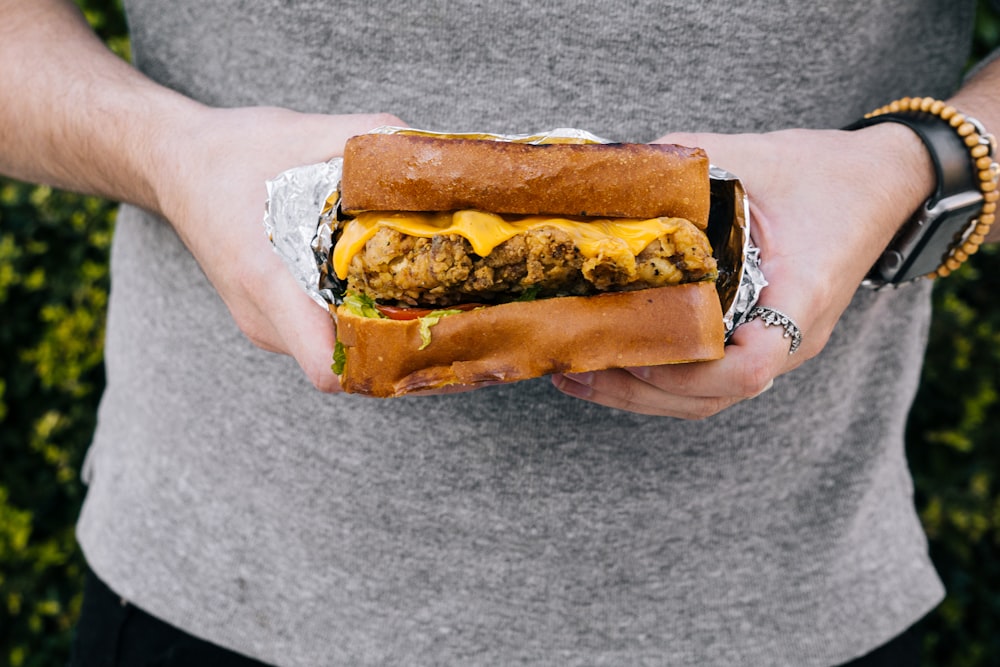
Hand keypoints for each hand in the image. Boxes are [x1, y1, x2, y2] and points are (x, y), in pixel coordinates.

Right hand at [153, 106, 403, 391]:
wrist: (173, 164)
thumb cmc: (230, 152)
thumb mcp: (299, 132)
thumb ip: (365, 137)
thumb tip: (426, 148)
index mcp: (266, 280)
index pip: (324, 366)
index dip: (379, 365)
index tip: (422, 338)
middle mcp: (262, 316)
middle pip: (341, 360)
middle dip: (390, 339)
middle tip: (436, 307)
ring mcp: (261, 323)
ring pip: (329, 348)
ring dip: (368, 325)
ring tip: (406, 288)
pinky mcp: (265, 318)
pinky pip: (315, 334)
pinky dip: (346, 316)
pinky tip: (368, 281)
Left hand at [552, 125, 933, 417]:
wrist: (875, 185)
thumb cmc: (821, 171)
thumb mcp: (752, 157)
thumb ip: (684, 166)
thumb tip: (607, 174)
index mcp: (801, 294)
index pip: (754, 365)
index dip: (693, 371)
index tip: (640, 351)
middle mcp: (792, 337)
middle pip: (711, 395)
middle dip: (637, 390)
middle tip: (575, 366)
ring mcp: (775, 347)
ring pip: (702, 399)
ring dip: (636, 395)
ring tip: (574, 374)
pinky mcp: (755, 343)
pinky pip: (703, 382)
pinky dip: (654, 381)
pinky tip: (606, 364)